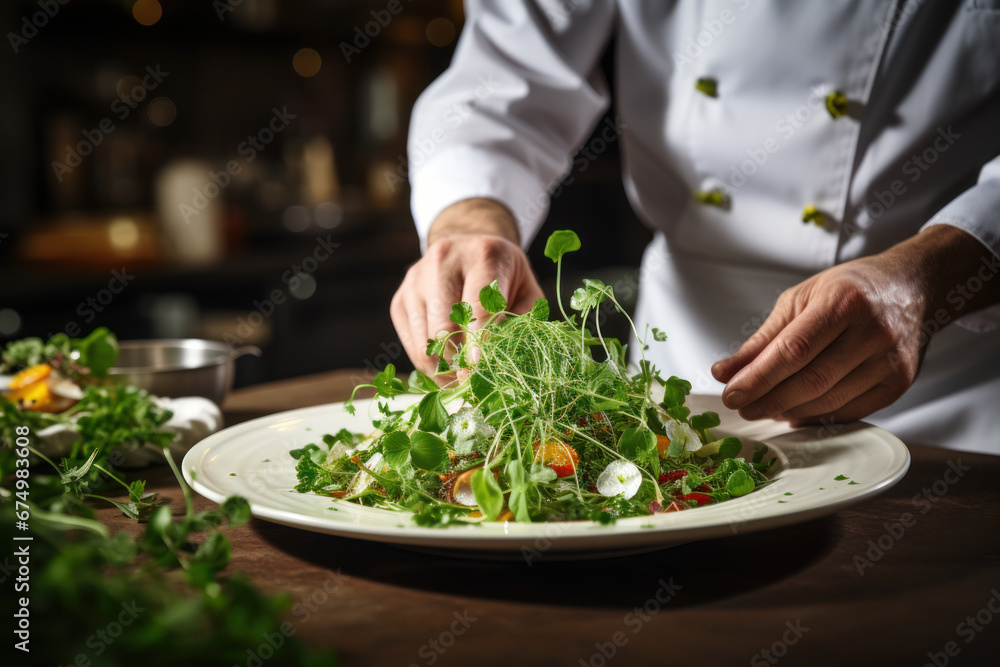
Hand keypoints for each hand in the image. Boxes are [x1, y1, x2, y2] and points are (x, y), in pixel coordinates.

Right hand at [390, 199, 543, 376]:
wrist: (467, 247)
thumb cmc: (503, 276)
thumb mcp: (527, 291)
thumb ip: (522, 322)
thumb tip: (501, 358)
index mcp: (482, 256)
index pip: (478, 306)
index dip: (479, 342)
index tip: (481, 368)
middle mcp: (442, 263)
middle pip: (444, 328)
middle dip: (459, 361)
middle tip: (473, 379)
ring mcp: (415, 282)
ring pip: (425, 342)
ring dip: (444, 368)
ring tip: (461, 375)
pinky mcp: (399, 300)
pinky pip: (412, 345)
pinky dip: (429, 364)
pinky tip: (446, 364)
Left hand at [711, 225, 999, 424]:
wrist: (910, 287)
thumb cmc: (850, 290)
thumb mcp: (801, 299)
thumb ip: (762, 339)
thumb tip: (724, 372)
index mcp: (844, 302)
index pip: (793, 351)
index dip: (758, 378)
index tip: (732, 393)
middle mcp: (872, 332)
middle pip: (811, 381)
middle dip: (768, 400)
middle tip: (742, 406)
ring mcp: (890, 361)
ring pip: (829, 401)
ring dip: (789, 411)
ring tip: (764, 408)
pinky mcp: (899, 384)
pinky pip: (850, 411)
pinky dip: (817, 417)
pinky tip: (795, 412)